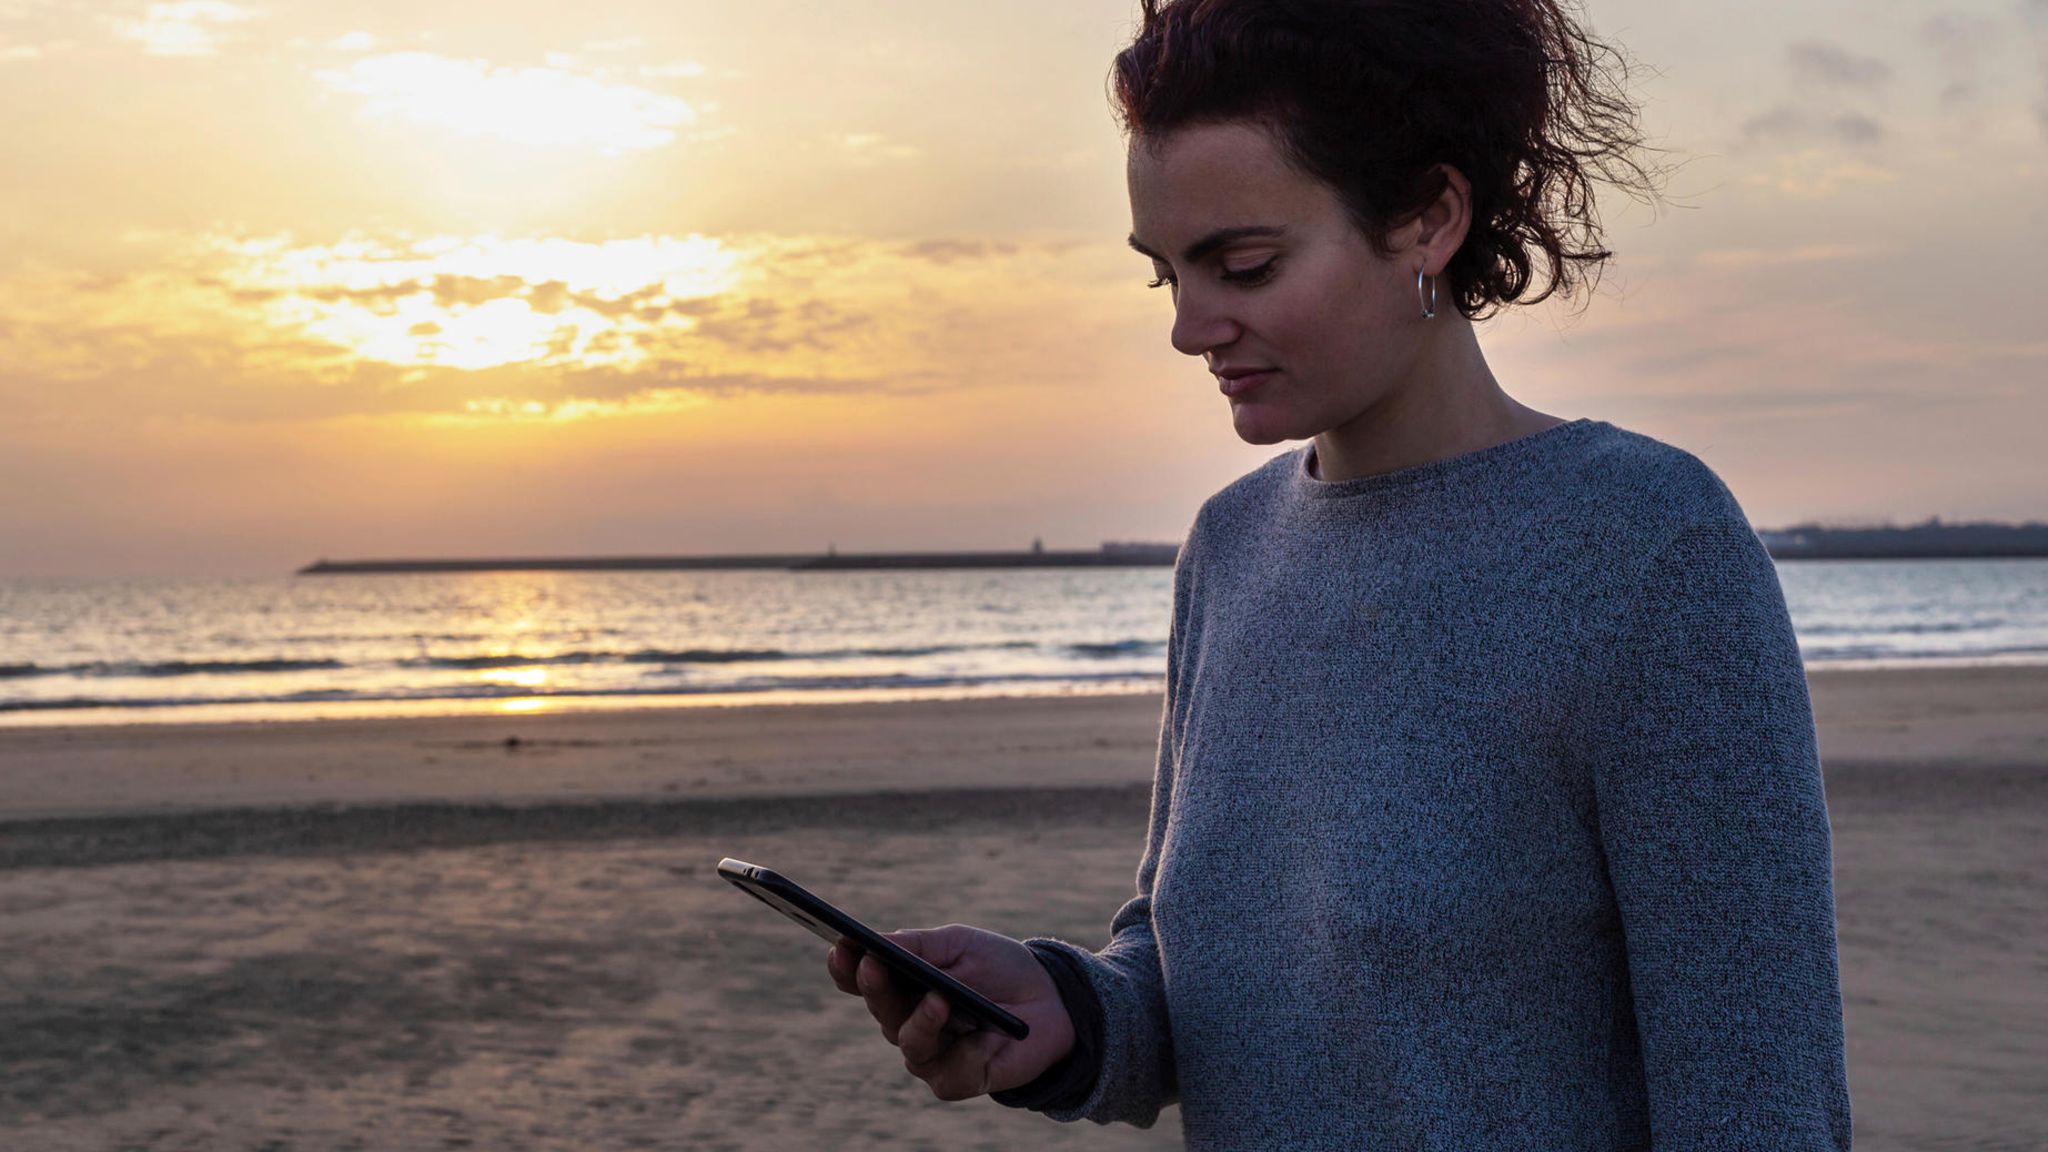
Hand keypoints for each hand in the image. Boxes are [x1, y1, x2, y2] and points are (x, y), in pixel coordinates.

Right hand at [826, 924, 1075, 1100]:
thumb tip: (878, 942)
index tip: (841, 947)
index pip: (862, 981)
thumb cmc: (998, 968)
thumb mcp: (960, 944)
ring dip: (922, 1021)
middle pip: (881, 1011)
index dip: (846, 968)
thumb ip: (920, 945)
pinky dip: (967, 1053)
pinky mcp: (957, 1080)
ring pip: (911, 1043)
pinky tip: (981, 1038)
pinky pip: (948, 1073)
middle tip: (873, 965)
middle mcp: (907, 1022)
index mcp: (901, 987)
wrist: (1052, 1000)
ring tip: (939, 1000)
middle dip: (876, 988)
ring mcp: (931, 1055)